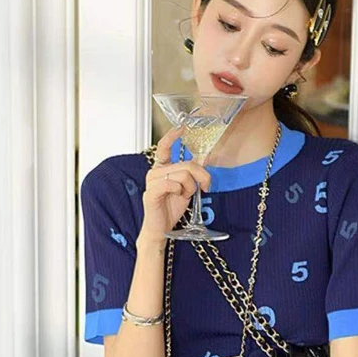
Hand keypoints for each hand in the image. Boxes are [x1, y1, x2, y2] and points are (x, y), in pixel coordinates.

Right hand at [139, 125, 211, 243]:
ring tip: (186, 195)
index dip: (172, 136)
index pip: (165, 146)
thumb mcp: (187, 188)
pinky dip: (180, 191)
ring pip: (182, 174)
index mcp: (163, 168)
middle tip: (205, 186)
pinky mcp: (152, 192)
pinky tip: (178, 197)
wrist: (161, 229)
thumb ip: (193, 173)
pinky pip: (172, 184)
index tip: (182, 127)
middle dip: (201, 176)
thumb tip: (204, 158)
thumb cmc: (170, 208)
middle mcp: (156, 171)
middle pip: (186, 164)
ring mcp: (152, 181)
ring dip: (190, 187)